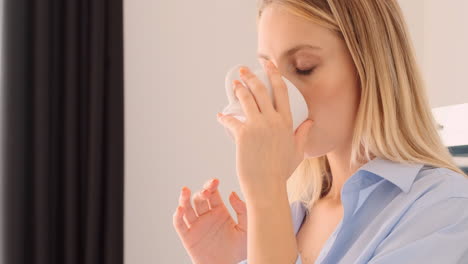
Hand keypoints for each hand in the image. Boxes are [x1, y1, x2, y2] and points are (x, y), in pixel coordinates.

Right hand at [173, 178, 247, 263]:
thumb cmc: (241, 249)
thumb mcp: (247, 227)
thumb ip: (242, 209)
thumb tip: (232, 193)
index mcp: (220, 211)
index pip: (212, 193)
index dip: (211, 185)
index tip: (215, 182)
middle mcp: (206, 216)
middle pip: (199, 198)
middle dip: (201, 192)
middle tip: (207, 191)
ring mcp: (197, 226)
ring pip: (186, 207)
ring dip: (184, 198)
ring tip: (185, 190)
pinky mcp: (188, 237)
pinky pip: (179, 224)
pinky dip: (177, 215)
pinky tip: (180, 209)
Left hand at [216, 60, 313, 201]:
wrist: (267, 186)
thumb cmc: (281, 171)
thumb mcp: (297, 152)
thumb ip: (303, 135)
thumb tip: (310, 122)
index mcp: (287, 123)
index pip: (281, 91)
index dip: (274, 74)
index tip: (268, 64)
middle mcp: (272, 121)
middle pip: (261, 90)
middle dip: (251, 76)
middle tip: (243, 70)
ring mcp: (257, 126)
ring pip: (246, 99)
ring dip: (239, 89)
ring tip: (234, 84)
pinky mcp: (242, 135)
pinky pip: (231, 120)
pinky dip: (224, 117)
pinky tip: (220, 116)